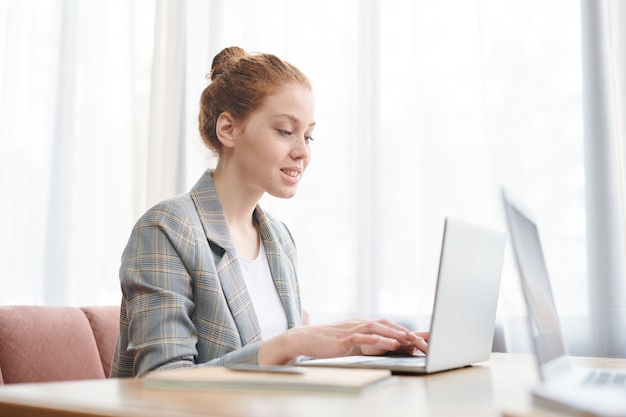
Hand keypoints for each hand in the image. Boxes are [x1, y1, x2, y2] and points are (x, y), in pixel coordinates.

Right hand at [259, 319, 427, 364]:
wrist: (304, 339)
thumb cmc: (325, 342)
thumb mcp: (347, 340)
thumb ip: (362, 341)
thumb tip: (378, 345)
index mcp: (361, 324)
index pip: (386, 324)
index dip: (402, 330)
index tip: (417, 338)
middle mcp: (359, 323)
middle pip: (387, 325)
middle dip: (405, 332)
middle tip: (422, 340)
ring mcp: (352, 329)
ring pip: (379, 328)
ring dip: (396, 333)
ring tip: (411, 339)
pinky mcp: (345, 338)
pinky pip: (366, 337)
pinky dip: (380, 339)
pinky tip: (391, 342)